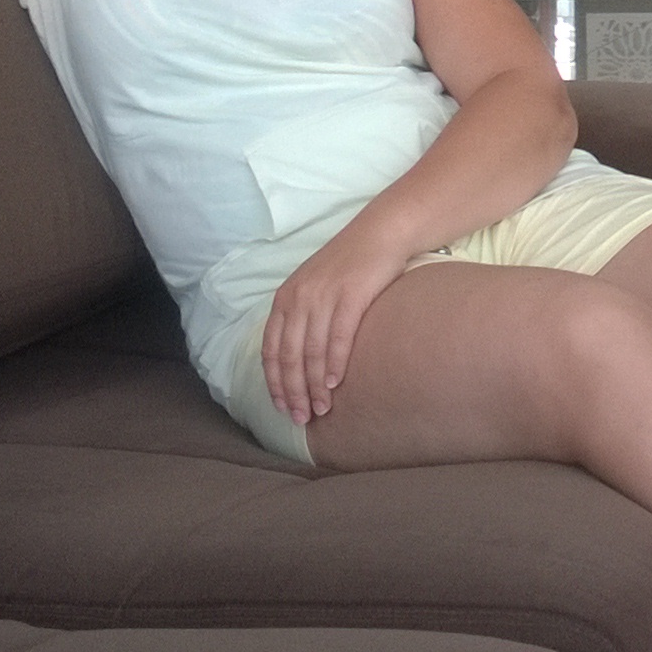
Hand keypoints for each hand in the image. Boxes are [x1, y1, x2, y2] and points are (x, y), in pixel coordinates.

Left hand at [261, 232, 409, 422]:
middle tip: (300, 418)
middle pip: (288, 356)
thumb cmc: (350, 265)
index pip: (270, 350)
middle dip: (293, 392)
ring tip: (321, 409)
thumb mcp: (314, 288)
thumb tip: (298, 361)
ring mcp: (324, 296)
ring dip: (315, 386)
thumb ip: (302, 318)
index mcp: (285, 299)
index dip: (274, 383)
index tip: (281, 407)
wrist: (381, 233)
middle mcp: (299, 298)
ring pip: (312, 352)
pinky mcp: (351, 295)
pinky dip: (335, 364)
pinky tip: (336, 384)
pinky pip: (338, 337)